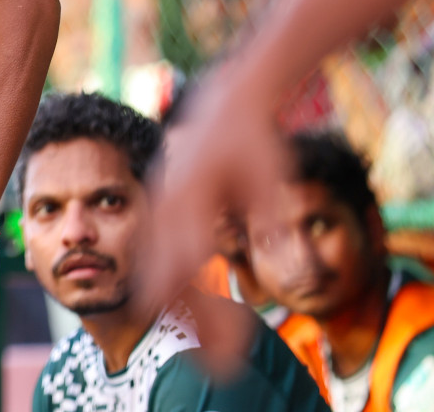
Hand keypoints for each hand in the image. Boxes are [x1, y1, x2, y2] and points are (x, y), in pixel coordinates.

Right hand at [143, 72, 286, 371]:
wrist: (230, 97)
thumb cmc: (256, 139)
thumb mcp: (273, 184)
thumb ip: (275, 229)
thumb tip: (297, 271)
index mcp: (193, 204)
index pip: (187, 272)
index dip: (200, 314)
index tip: (217, 347)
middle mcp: (169, 203)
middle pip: (160, 272)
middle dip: (181, 314)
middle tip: (209, 351)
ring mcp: (161, 198)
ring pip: (151, 258)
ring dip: (169, 293)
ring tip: (193, 327)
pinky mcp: (162, 194)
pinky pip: (152, 241)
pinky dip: (163, 270)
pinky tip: (176, 287)